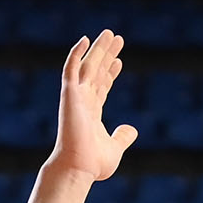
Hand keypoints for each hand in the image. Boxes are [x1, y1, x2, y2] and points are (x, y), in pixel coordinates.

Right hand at [51, 31, 137, 181]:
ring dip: (98, 49)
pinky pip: (71, 68)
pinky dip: (76, 53)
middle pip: (97, 71)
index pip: (102, 86)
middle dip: (106, 55)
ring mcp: (76, 97)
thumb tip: (133, 130)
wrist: (77, 168)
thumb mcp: (114, 149)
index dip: (110, 72)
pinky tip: (85, 39)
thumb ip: (122, 137)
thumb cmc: (92, 164)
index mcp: (93, 113)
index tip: (119, 61)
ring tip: (110, 34)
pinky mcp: (69, 94)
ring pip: (87, 65)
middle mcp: (84, 101)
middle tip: (117, 39)